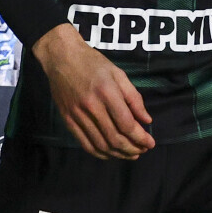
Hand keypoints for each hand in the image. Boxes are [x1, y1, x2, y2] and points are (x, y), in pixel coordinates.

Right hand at [33, 23, 154, 160]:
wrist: (61, 57)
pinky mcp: (68, 120)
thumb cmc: (93, 63)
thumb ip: (134, 98)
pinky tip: (110, 154)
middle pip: (114, 138)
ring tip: (130, 154)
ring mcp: (77, 115)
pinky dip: (100, 153)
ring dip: (118, 154)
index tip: (150, 143)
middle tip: (142, 151)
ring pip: (100, 144)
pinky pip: (85, 143)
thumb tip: (146, 120)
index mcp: (107, 93)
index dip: (140, 138)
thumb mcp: (118, 74)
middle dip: (132, 149)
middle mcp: (92, 106)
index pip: (126, 124)